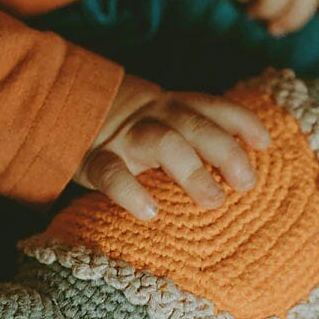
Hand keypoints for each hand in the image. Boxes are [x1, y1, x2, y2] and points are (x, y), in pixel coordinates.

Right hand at [75, 74, 271, 219]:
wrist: (53, 111)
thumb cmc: (121, 133)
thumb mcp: (156, 123)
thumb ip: (188, 137)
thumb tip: (236, 172)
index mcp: (169, 106)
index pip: (211, 106)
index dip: (240, 120)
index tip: (265, 143)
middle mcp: (150, 117)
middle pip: (193, 124)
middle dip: (224, 150)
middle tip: (246, 183)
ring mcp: (121, 137)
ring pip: (162, 141)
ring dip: (191, 168)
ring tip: (213, 201)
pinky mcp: (90, 160)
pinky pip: (110, 173)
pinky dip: (130, 191)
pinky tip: (150, 212)